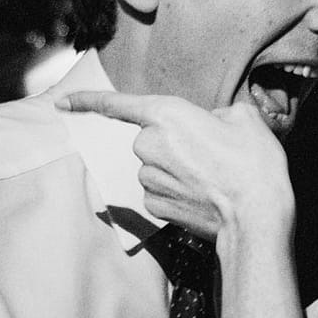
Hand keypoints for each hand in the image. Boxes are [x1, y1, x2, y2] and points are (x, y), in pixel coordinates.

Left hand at [58, 91, 291, 237]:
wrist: (255, 217)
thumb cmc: (254, 166)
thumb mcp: (246, 121)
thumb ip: (220, 114)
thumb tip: (213, 124)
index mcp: (168, 114)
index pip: (117, 104)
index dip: (87, 100)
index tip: (62, 101)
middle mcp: (149, 145)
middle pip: (150, 139)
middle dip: (174, 144)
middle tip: (210, 154)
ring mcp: (149, 178)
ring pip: (154, 167)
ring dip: (176, 170)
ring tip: (212, 178)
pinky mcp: (154, 206)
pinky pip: (158, 192)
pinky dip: (176, 193)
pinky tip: (202, 197)